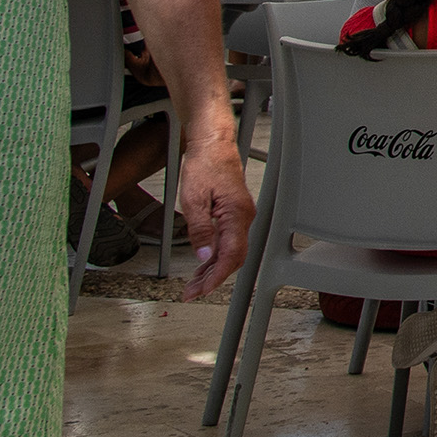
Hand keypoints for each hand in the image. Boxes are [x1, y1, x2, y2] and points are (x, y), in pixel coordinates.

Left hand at [173, 138, 256, 298]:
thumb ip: (200, 230)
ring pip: (231, 251)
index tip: (203, 289)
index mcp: (236, 214)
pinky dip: (215, 256)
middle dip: (214, 278)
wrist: (213, 145)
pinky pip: (229, 241)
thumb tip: (204, 255)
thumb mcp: (193, 200)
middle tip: (193, 292)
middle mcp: (244, 217)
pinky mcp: (235, 213)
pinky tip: (203, 264)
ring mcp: (241, 215)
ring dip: (213, 269)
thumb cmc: (204, 165)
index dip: (217, 276)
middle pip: (234, 257)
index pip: (231, 255)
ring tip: (193, 283)